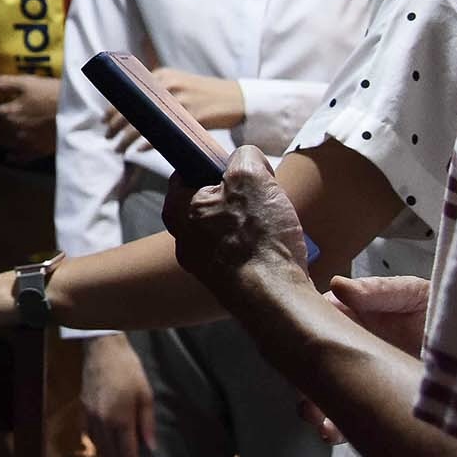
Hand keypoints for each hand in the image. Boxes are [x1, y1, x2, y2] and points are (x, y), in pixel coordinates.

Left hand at [0, 75, 58, 159]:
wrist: (77, 115)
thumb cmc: (52, 94)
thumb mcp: (28, 83)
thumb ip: (5, 84)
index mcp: (8, 113)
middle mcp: (12, 131)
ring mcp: (25, 144)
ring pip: (2, 142)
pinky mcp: (38, 151)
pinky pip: (21, 157)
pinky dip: (12, 156)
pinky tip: (8, 155)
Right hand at [79, 333, 154, 456]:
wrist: (103, 348)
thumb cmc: (128, 369)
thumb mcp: (145, 394)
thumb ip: (147, 423)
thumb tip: (151, 445)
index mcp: (121, 419)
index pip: (127, 452)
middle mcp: (103, 422)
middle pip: (109, 452)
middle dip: (119, 456)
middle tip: (128, 454)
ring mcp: (90, 415)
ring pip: (97, 444)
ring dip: (107, 451)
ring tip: (118, 450)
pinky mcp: (82, 408)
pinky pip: (86, 433)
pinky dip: (95, 440)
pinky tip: (103, 439)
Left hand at [103, 68, 243, 149]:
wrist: (235, 99)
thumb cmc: (203, 96)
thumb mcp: (179, 85)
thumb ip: (159, 91)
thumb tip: (132, 109)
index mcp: (163, 75)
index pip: (129, 91)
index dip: (114, 107)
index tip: (103, 120)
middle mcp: (169, 85)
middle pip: (133, 107)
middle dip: (115, 124)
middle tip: (107, 137)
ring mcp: (181, 101)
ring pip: (144, 121)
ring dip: (127, 137)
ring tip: (118, 148)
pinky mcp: (193, 116)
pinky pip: (165, 132)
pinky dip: (148, 142)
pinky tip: (139, 150)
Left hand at [160, 145, 310, 307]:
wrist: (276, 300)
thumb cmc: (258, 239)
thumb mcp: (251, 176)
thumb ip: (244, 157)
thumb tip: (247, 160)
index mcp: (177, 209)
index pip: (189, 171)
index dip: (218, 165)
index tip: (240, 171)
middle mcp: (183, 240)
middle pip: (215, 201)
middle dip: (242, 197)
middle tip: (263, 199)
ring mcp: (205, 266)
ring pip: (232, 228)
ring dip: (256, 223)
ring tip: (275, 228)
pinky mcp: (228, 285)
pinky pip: (245, 254)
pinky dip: (262, 248)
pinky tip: (278, 250)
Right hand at [294, 275, 434, 443]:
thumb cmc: (445, 312)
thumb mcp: (415, 294)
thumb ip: (380, 291)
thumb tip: (338, 287)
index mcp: (358, 315)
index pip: (321, 321)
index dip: (306, 333)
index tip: (297, 344)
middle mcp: (358, 347)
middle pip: (320, 362)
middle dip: (306, 378)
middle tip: (304, 391)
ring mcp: (370, 377)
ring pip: (332, 391)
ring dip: (319, 405)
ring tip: (319, 418)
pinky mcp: (384, 402)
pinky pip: (355, 416)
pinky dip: (341, 425)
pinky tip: (337, 431)